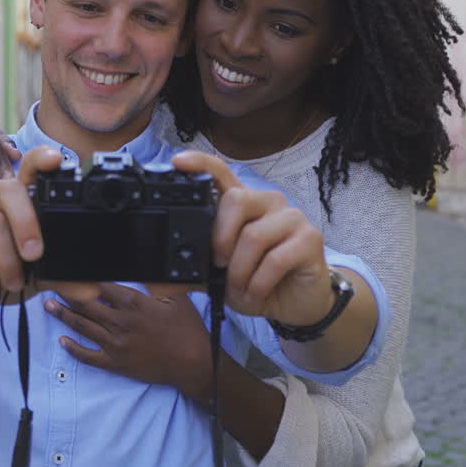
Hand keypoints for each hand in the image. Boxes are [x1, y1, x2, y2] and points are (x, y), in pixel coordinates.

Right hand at [0, 146, 59, 306]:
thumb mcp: (34, 273)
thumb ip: (61, 277)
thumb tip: (92, 290)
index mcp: (17, 197)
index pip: (29, 167)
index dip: (41, 158)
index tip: (56, 159)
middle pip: (10, 189)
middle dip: (26, 223)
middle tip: (35, 255)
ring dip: (8, 263)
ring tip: (13, 283)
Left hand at [44, 281, 212, 399]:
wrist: (193, 364)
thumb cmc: (187, 330)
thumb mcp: (177, 298)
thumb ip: (156, 281)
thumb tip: (145, 265)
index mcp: (133, 303)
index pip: (100, 286)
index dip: (84, 279)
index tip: (71, 273)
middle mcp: (120, 322)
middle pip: (85, 305)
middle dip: (66, 294)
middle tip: (51, 286)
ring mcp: (115, 344)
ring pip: (82, 327)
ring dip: (63, 315)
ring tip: (48, 306)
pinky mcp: (116, 363)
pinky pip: (88, 356)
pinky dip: (73, 348)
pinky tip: (62, 341)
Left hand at [172, 151, 333, 326]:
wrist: (296, 305)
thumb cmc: (258, 282)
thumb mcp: (219, 279)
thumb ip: (191, 275)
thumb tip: (155, 284)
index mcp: (243, 204)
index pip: (221, 172)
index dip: (200, 163)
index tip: (177, 162)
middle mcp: (268, 203)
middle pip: (236, 200)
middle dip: (220, 238)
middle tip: (220, 264)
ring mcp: (292, 218)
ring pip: (254, 235)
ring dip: (240, 271)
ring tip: (241, 287)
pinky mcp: (310, 239)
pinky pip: (275, 259)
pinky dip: (258, 283)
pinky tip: (257, 293)